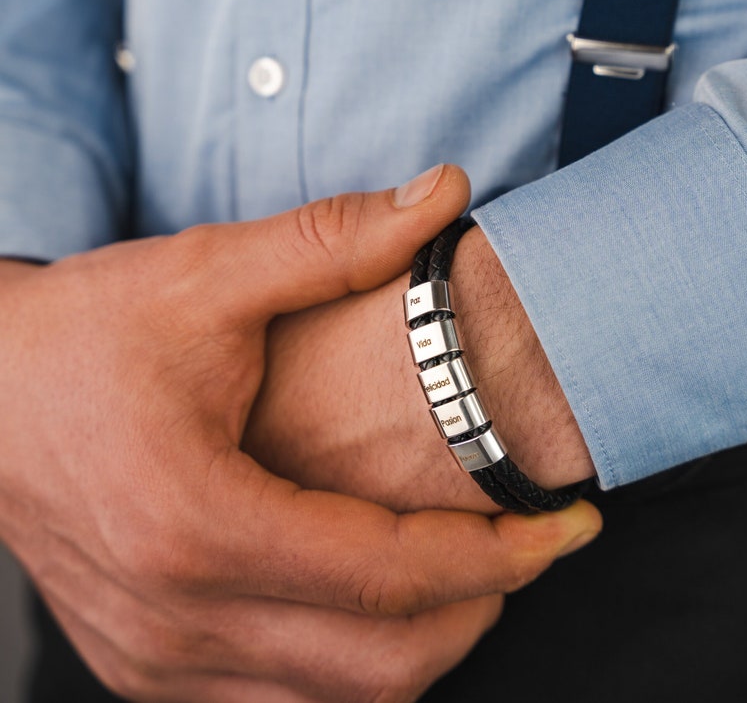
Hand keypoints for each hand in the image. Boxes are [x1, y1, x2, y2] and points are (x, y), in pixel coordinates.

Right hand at [0, 165, 599, 701]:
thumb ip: (335, 239)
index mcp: (197, 520)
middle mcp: (175, 613)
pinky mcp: (147, 663)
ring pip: (342, 700)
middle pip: (383, 662)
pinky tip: (380, 598)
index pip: (392, 574)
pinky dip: (356, 662)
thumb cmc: (84, 333)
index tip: (566, 523)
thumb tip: (445, 190)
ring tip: (468, 566)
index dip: (501, 553)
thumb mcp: (207, 274)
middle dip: (481, 605)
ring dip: (427, 640)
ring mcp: (156, 656)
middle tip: (527, 542)